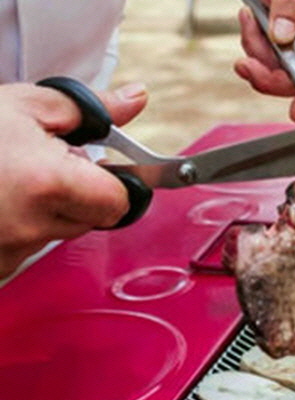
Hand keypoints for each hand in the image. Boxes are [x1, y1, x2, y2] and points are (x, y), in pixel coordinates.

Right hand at [0, 82, 147, 278]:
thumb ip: (87, 110)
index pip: (119, 203)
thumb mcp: (22, 106)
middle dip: (76, 195)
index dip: (114, 184)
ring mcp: (7, 253)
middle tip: (37, 167)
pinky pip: (20, 252)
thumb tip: (133, 101)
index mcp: (48, 184)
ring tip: (5, 182)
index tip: (98, 169)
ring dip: (41, 212)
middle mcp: (30, 226)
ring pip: (53, 236)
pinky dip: (12, 230)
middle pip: (89, 220)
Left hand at [235, 0, 294, 120]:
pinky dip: (253, 46)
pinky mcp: (290, 50)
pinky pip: (268, 63)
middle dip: (266, 71)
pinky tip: (252, 22)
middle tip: (244, 62)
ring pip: (278, 72)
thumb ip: (290, 6)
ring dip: (255, 51)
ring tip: (250, 19)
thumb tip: (282, 37)